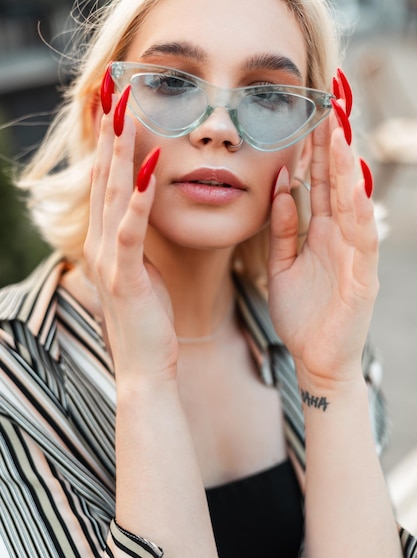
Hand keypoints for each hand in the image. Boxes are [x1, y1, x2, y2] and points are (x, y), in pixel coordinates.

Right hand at [84, 94, 177, 381]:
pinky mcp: (125, 276)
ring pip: (113, 195)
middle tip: (115, 89)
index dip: (111, 142)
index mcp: (106, 242)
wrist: (145, 366)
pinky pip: (131, 229)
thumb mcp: (142, 271)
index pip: (107, 182)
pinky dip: (139, 196)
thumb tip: (142, 215)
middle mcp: (100, 244)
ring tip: (127, 111)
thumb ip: (136, 241)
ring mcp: (109, 259)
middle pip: (104, 178)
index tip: (119, 105)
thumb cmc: (149, 319)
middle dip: (111, 132)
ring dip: (121, 151)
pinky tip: (149, 165)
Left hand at [268, 95, 378, 383]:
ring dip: (345, 171)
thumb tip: (281, 188)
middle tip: (326, 105)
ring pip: (351, 205)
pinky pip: (361, 242)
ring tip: (339, 134)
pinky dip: (358, 214)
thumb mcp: (283, 265)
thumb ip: (283, 229)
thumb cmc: (302, 313)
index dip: (312, 151)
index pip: (317, 184)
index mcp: (320, 233)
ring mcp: (354, 256)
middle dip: (331, 146)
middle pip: (335, 184)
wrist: (315, 358)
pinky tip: (354, 188)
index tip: (305, 115)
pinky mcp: (362, 279)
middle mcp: (340, 238)